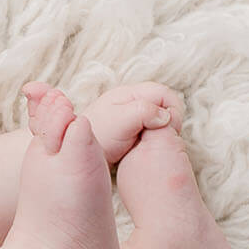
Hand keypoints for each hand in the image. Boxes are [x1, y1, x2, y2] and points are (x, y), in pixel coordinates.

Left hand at [27, 80, 184, 166]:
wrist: (75, 154)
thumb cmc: (97, 136)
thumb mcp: (121, 122)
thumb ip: (144, 112)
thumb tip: (165, 116)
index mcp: (130, 94)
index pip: (165, 94)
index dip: (173, 110)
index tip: (169, 129)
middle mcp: (132, 103)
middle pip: (165, 106)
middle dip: (170, 122)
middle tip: (164, 140)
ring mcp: (131, 118)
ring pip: (160, 121)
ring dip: (162, 132)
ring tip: (154, 146)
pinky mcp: (131, 133)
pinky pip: (152, 133)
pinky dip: (154, 140)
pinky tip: (147, 152)